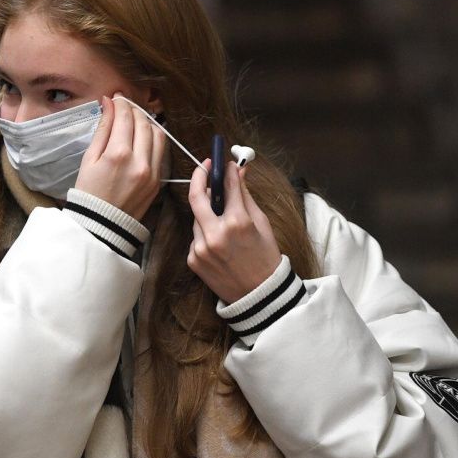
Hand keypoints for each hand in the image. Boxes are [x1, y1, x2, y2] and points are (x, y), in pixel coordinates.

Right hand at [73, 94, 166, 219]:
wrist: (102, 224)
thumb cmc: (89, 192)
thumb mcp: (89, 159)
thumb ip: (102, 129)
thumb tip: (108, 104)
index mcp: (118, 154)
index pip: (125, 117)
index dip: (121, 103)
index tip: (116, 97)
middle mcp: (139, 161)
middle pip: (143, 123)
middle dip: (134, 110)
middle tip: (124, 106)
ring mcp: (152, 171)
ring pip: (158, 134)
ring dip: (147, 123)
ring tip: (134, 121)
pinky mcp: (158, 180)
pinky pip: (162, 151)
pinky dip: (155, 139)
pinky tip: (143, 137)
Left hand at [187, 160, 280, 303]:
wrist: (259, 296)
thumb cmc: (265, 257)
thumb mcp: (261, 224)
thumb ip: (245, 196)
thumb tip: (237, 171)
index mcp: (238, 223)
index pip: (227, 186)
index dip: (224, 171)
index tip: (222, 162)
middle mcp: (215, 234)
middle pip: (197, 196)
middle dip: (199, 177)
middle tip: (204, 167)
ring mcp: (200, 248)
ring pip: (197, 218)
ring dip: (207, 212)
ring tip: (223, 221)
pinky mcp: (192, 259)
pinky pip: (195, 236)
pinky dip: (205, 232)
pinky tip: (219, 243)